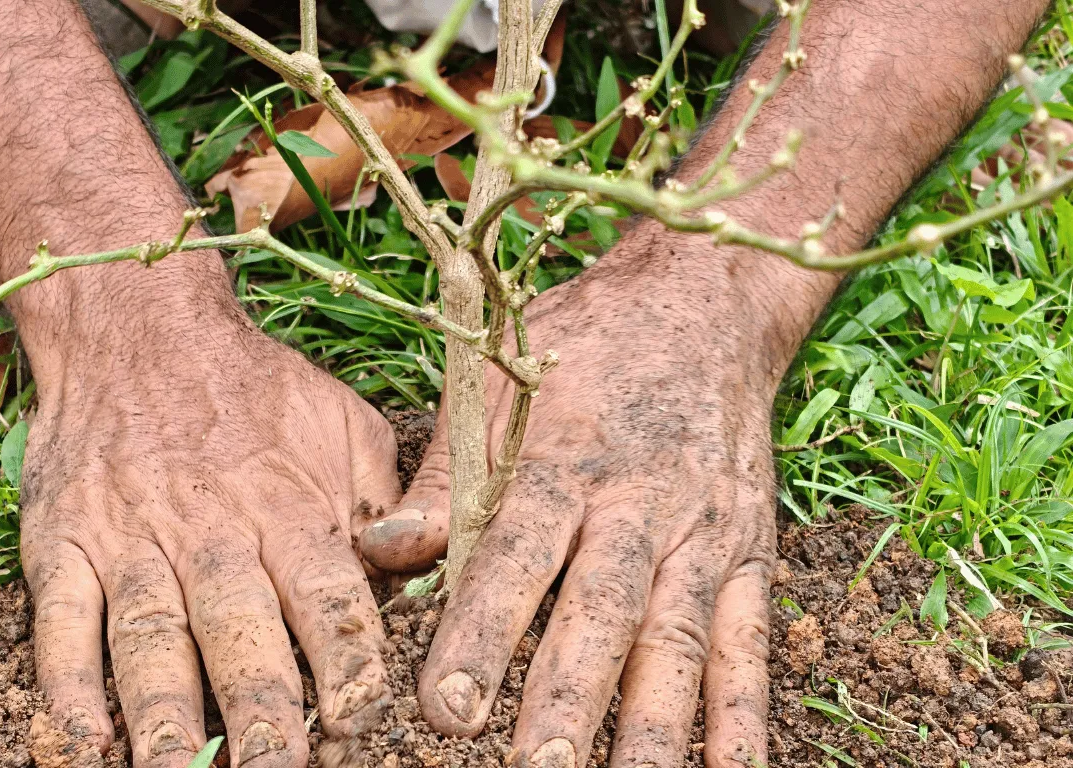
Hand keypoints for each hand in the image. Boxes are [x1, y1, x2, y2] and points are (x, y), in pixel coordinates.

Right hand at [19, 292, 401, 766]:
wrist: (134, 325)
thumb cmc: (252, 386)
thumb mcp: (342, 423)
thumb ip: (383, 499)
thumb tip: (416, 570)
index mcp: (288, 504)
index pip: (326, 597)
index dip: (346, 664)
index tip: (363, 722)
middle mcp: (210, 528)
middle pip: (239, 634)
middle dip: (263, 715)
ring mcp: (129, 538)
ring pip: (150, 640)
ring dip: (166, 718)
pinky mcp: (62, 542)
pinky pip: (60, 622)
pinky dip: (66, 685)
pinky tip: (82, 741)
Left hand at [362, 232, 787, 767]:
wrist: (707, 301)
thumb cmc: (586, 341)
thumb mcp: (497, 381)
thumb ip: (444, 475)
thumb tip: (386, 551)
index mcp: (564, 459)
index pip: (517, 556)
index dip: (483, 634)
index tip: (445, 709)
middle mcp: (641, 503)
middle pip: (602, 613)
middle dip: (567, 701)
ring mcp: (704, 533)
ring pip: (678, 641)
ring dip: (653, 727)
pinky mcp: (750, 553)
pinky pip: (751, 641)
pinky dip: (743, 713)